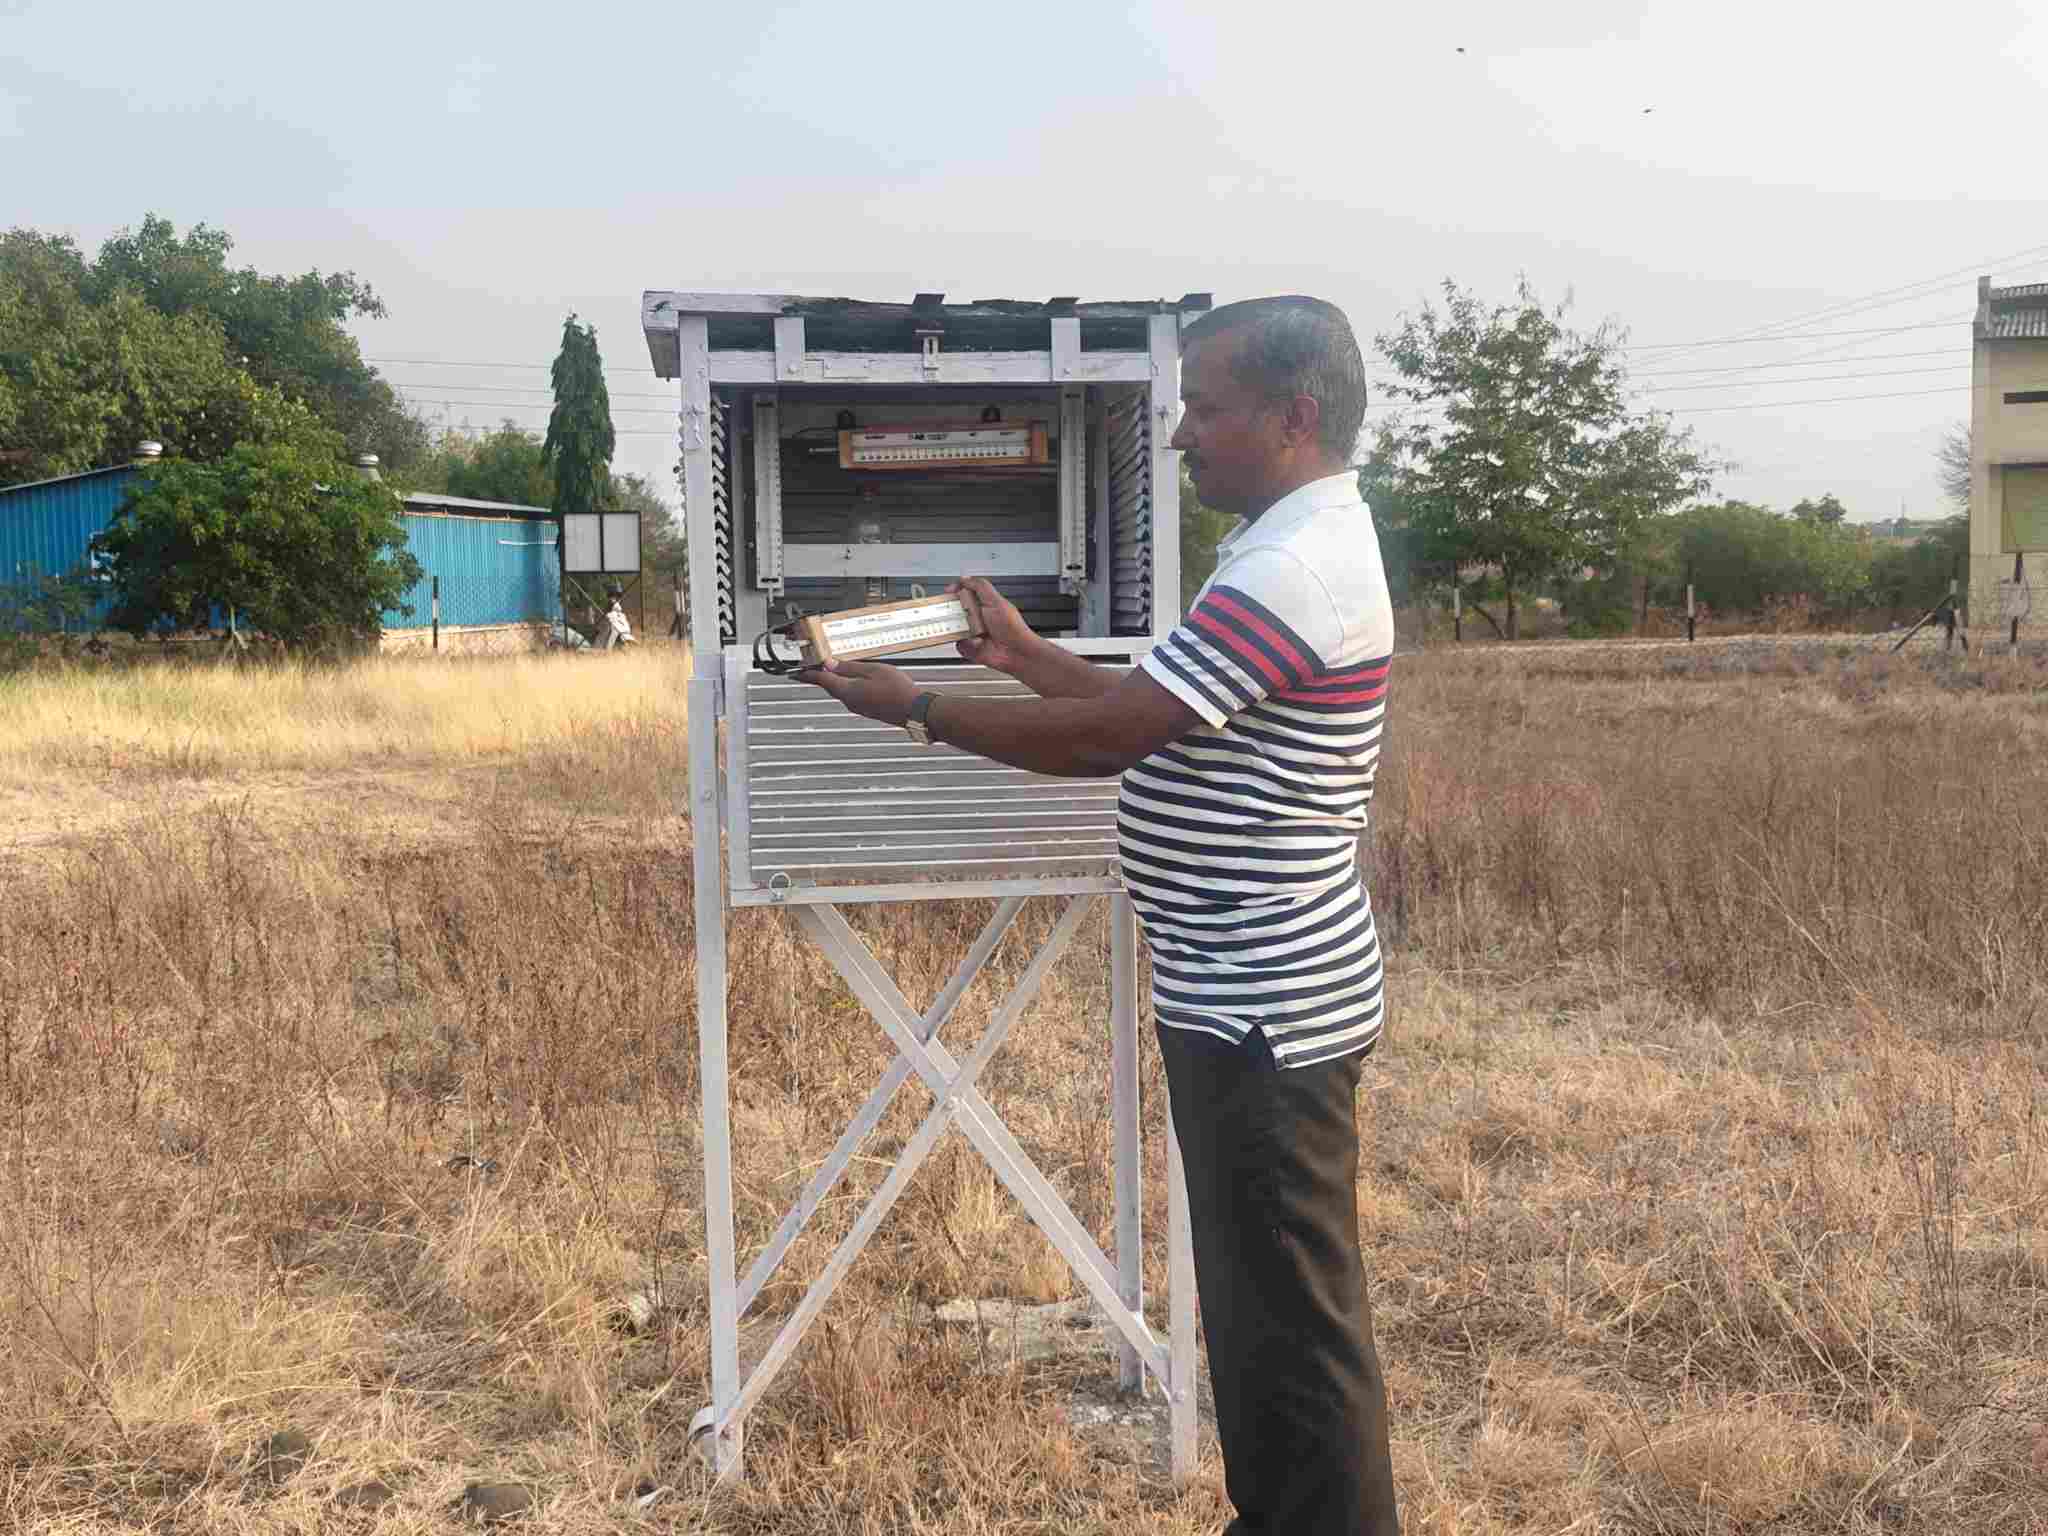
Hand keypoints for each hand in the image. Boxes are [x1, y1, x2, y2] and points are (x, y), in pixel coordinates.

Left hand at [794, 659, 919, 724]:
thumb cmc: (898, 690)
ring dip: (834, 680)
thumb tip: (830, 664)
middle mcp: (849, 701)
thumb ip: (849, 667)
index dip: (807, 675)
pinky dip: (847, 686)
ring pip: (840, 691)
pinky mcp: (867, 709)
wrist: (914, 710)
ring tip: (833, 668)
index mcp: (848, 690)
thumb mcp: (873, 670)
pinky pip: (851, 695)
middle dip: (820, 676)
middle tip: (812, 667)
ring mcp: (858, 707)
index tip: (796, 672)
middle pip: (829, 686)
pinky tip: (854, 679)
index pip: (821, 680)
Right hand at [950, 576, 1037, 673]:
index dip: (956, 591)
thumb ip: (980, 586)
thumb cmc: (1011, 628)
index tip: (949, 591)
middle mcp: (978, 618)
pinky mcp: (971, 647)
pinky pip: (959, 644)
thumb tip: (965, 578)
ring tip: (974, 631)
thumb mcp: (995, 601)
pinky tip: (978, 642)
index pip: (965, 594)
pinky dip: (967, 644)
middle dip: (953, 612)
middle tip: (959, 613)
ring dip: (962, 629)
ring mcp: (973, 633)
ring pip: (954, 628)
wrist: (1015, 652)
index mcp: (984, 604)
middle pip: (955, 610)